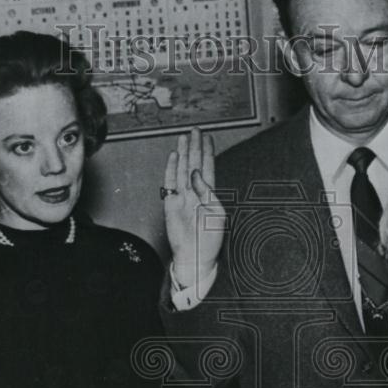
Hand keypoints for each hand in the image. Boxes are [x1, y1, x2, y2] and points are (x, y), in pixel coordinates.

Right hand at [163, 128, 224, 288]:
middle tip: (195, 130)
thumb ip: (208, 191)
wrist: (195, 257)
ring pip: (182, 170)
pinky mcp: (171, 203)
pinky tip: (175, 156)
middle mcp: (195, 193)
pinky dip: (172, 169)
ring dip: (184, 153)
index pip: (209, 167)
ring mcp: (182, 197)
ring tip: (184, 137)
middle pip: (195, 164)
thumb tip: (197, 173)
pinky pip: (170, 182)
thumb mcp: (217, 213)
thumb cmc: (209, 239)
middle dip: (195, 147)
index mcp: (209, 195)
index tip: (208, 138)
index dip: (208, 152)